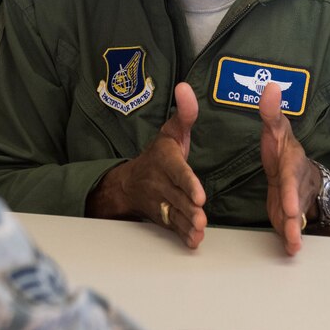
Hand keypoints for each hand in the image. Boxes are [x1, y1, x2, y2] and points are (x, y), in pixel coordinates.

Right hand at [86, 82, 206, 247]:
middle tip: (201, 219)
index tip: (199, 195)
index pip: (177, 171)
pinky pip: (171, 227)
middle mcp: (160, 182)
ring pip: (173, 214)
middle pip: (176, 197)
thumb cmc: (158, 155)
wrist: (129, 182)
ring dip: (186, 224)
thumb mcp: (171, 131)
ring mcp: (160, 202)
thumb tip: (186, 87)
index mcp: (165, 160)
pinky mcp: (162, 217)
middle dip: (188, 209)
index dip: (187, 183)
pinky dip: (181, 236)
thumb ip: (184, 113)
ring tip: (198, 232)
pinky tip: (192, 242)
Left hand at [259, 80, 318, 255]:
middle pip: (296, 197)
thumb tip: (271, 85)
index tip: (290, 203)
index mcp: (290, 159)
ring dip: (294, 229)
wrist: (299, 169)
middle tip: (293, 221)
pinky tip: (290, 248)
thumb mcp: (275, 128)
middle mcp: (296, 180)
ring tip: (292, 243)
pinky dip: (291, 237)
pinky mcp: (290, 212)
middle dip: (295, 211)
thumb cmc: (282, 148)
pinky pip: (292, 225)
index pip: (290, 172)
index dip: (291, 187)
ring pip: (297, 216)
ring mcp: (295, 198)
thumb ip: (271, 111)